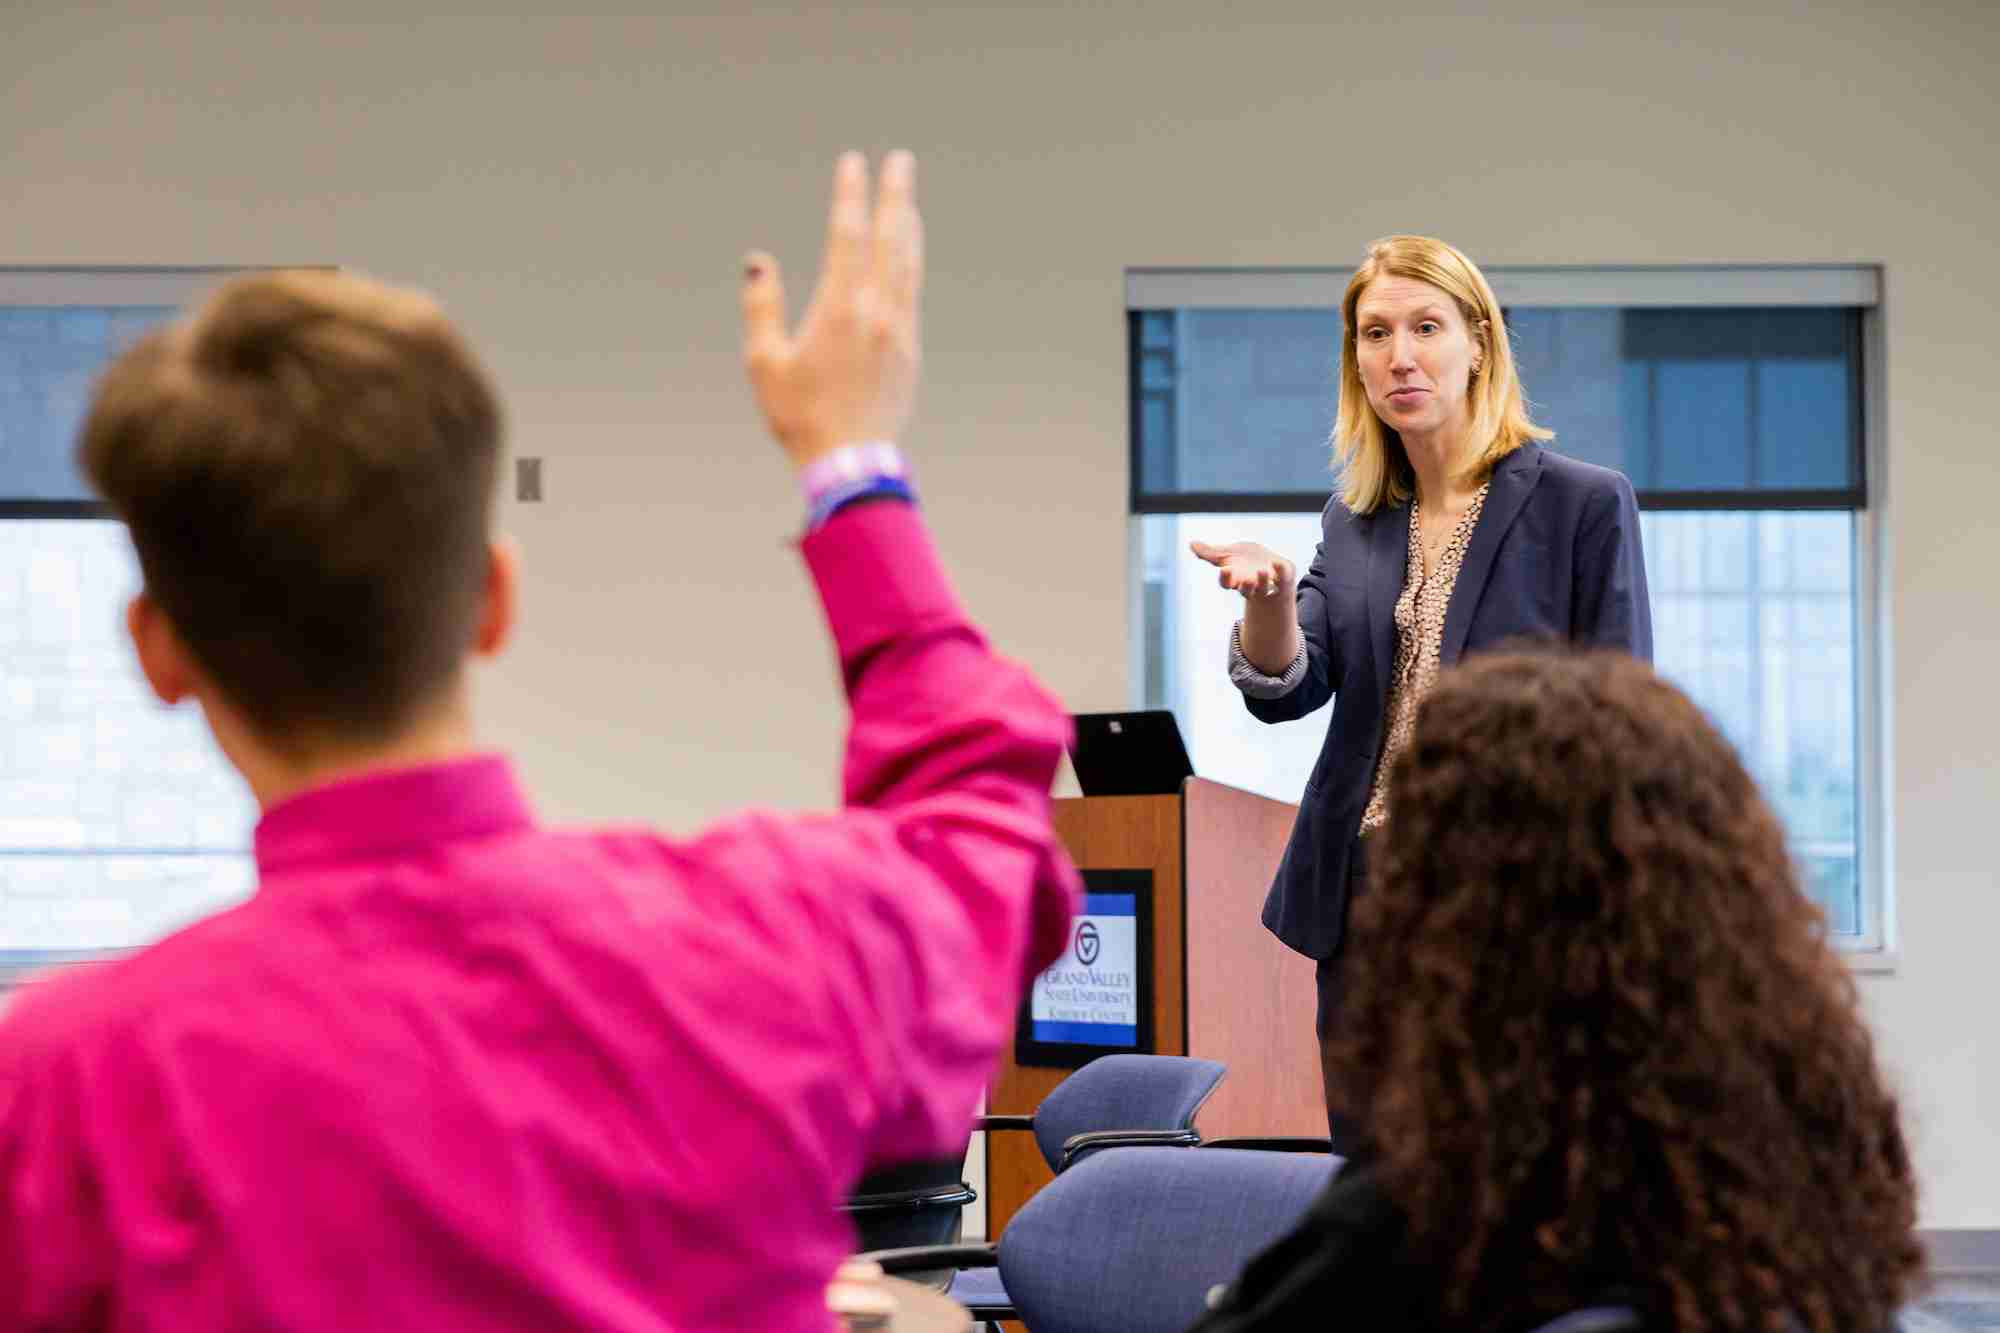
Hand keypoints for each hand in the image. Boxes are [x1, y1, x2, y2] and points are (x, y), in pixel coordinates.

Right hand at [740, 150, 922, 466]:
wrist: (850, 461)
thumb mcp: (764, 362)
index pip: (848, 235)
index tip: (853, 162)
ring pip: (909, 265)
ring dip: (908, 227)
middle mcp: (877, 312)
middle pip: (890, 240)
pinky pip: (912, 294)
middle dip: (895, 196)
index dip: (850, 195)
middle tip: (901, 160)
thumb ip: (762, 306)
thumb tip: (758, 260)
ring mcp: (899, 331)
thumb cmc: (799, 415)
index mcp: (840, 309)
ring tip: (908, 200)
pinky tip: (907, 257)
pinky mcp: (909, 352)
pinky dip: (910, 265)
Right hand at [1189, 540, 1294, 598]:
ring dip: (1262, 581)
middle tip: (1246, 579)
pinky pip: (1283, 577)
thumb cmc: (1245, 562)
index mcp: (1235, 579)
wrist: (1270, 566)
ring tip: (1262, 571)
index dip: (1226, 578)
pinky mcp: (1283, 578)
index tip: (1225, 570)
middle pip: (1245, 590)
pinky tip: (1278, 563)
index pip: (1227, 583)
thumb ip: (1210, 552)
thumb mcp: (1228, 555)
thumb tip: (1191, 544)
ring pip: (1264, 587)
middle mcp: (1250, 585)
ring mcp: (1268, 583)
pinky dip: (1281, 571)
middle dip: (1246, 586)